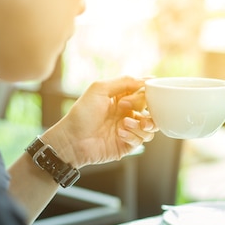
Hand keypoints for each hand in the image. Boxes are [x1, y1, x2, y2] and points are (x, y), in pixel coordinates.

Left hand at [41, 76, 157, 167]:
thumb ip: (124, 82)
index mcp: (123, 98)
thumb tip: (147, 80)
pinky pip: (142, 140)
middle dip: (143, 108)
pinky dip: (132, 136)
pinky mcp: (129, 144)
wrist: (73, 140)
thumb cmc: (82, 114)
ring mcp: (130, 129)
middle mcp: (128, 113)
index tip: (134, 95)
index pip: (145, 93)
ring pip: (151, 126)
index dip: (144, 93)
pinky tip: (119, 134)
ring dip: (141, 125)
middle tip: (127, 109)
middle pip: (152, 109)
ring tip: (124, 124)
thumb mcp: (99, 89)